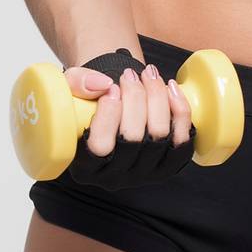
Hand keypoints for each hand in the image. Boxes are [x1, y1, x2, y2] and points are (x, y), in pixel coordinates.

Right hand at [62, 50, 193, 189]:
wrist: (113, 111)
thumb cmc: (87, 104)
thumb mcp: (68, 90)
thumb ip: (76, 83)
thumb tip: (103, 84)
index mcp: (85, 168)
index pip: (99, 147)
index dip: (108, 115)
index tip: (111, 89)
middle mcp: (116, 177)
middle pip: (133, 139)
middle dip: (135, 98)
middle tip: (129, 74)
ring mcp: (145, 173)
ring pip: (160, 136)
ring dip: (157, 97)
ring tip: (148, 74)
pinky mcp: (170, 165)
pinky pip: (183, 139)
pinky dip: (180, 109)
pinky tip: (170, 88)